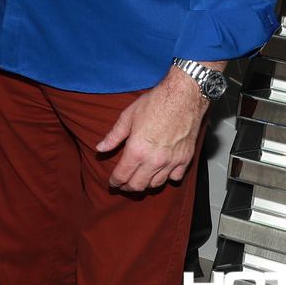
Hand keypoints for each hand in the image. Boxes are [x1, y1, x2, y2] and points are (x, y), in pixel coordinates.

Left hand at [96, 68, 208, 192]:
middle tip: (123, 184)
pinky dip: (167, 178)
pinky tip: (162, 172)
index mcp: (136, 150)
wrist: (183, 97)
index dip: (115, 182)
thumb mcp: (127, 117)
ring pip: (156, 184)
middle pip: (138, 185)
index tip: (112, 183)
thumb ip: (113, 136)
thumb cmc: (155, 103)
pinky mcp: (186, 159)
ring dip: (146, 184)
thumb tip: (100, 148)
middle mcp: (154, 160)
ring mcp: (171, 161)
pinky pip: (176, 178)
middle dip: (128, 187)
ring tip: (140, 179)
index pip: (122, 176)